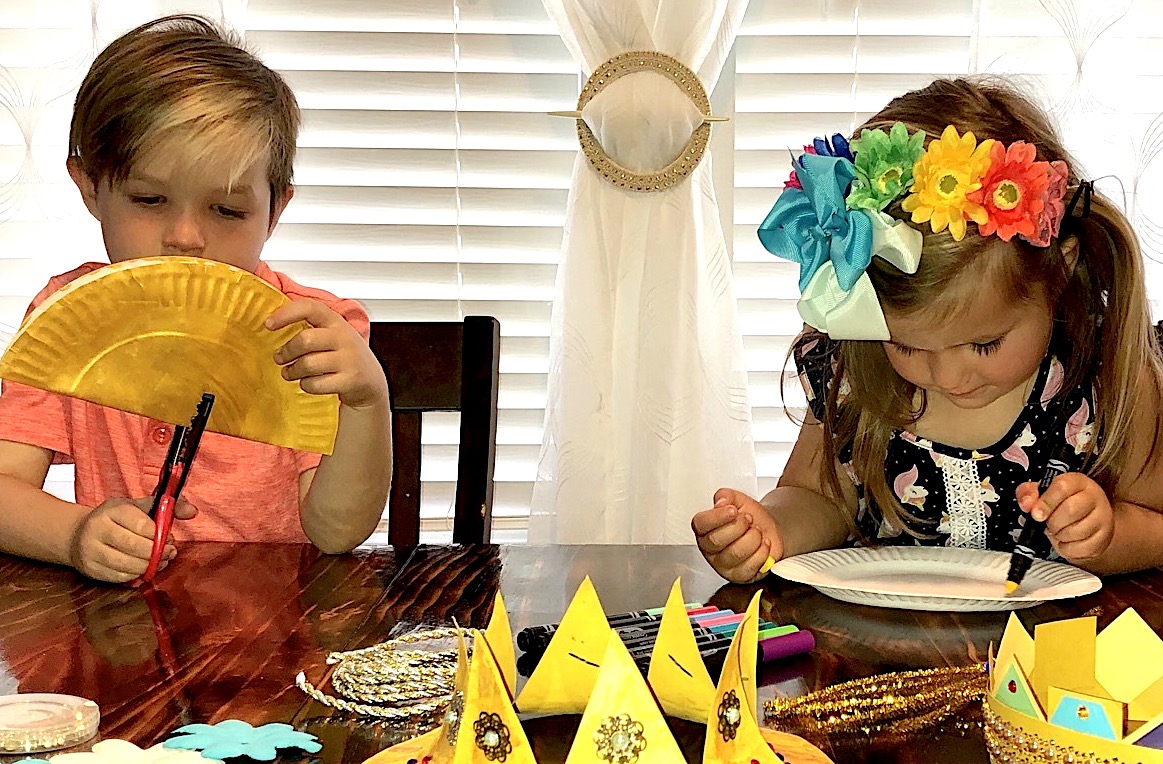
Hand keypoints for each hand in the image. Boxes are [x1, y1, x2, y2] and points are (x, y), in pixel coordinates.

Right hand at [69, 497, 196, 582]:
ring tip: (160, 562)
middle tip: (170, 553)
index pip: (140, 524)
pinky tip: (143, 569)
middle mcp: (96, 529)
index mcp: (111, 510)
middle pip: (134, 546)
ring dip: (149, 566)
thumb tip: (193, 511)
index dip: (159, 534)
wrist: (77, 534)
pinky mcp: (89, 569)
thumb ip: (167, 507)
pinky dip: (135, 575)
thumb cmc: (116, 520)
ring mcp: (90, 550)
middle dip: (157, 553)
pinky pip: (118, 577)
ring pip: (126, 564)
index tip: (170, 538)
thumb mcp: (139, 507)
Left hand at [267, 299, 387, 408]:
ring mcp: (349, 359)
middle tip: (280, 357)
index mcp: (335, 321)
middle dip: (287, 351)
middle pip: (305, 340)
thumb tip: (272, 324)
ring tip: (290, 372)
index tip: (269, 324)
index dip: (286, 314)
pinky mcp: (350, 380)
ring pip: (308, 364)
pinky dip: (306, 385)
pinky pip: (316, 384)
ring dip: (292, 371)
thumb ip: (310, 327)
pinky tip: (308, 383)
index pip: (309, 308)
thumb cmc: (343, 356)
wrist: (370, 381)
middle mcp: (344, 338)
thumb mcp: (332, 334)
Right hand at [691, 488, 782, 582]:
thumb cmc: (749, 517)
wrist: (767, 529)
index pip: (701, 524)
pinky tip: (763, 543)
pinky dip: (762, 551)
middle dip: (738, 526)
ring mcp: (724, 565)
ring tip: (756, 531)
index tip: (732, 510)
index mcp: (703, 529)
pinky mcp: (740, 576)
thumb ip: (726, 496)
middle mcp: (710, 549)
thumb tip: (721, 501)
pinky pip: (750, 566)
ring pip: (735, 553)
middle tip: (748, 519)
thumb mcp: (737, 499)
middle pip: (716, 540)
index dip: (718, 517)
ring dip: (752, 538)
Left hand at [1016, 472, 1114, 562]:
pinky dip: (1067, 548)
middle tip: (1047, 524)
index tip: (1036, 514)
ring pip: (1077, 531)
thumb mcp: (1043, 493)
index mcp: (1077, 481)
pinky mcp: (1104, 538)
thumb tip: (1026, 503)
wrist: (1088, 523)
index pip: (1062, 487)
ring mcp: (1103, 518)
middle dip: (1052, 522)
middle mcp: (1094, 497)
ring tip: (1057, 531)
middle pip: (1070, 510)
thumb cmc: (1062, 505)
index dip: (1046, 502)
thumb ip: (1028, 493)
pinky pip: (1081, 548)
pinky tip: (1066, 540)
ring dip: (1059, 536)